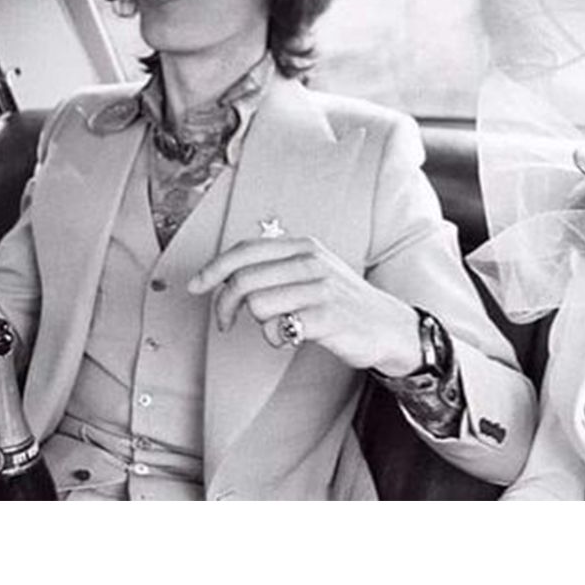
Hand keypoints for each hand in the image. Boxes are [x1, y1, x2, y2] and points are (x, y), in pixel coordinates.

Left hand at [188, 235, 422, 375]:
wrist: (389, 326)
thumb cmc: (341, 300)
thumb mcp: (313, 269)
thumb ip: (275, 265)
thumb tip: (224, 272)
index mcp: (304, 246)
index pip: (245, 250)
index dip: (213, 268)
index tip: (195, 286)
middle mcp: (311, 262)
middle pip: (243, 279)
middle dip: (223, 304)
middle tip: (224, 323)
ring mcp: (321, 289)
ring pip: (257, 305)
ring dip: (258, 323)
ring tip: (277, 327)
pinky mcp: (327, 318)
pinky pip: (278, 329)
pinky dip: (276, 338)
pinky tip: (293, 337)